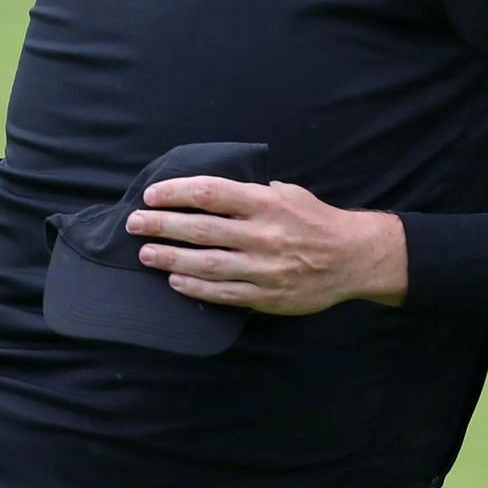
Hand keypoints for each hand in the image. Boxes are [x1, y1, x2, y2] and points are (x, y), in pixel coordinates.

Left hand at [124, 176, 407, 314]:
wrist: (353, 258)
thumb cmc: (317, 220)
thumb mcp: (288, 193)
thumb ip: (253, 192)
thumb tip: (211, 191)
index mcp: (266, 203)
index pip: (210, 193)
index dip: (176, 192)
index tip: (152, 195)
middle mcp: (263, 234)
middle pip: (201, 228)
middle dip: (162, 224)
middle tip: (134, 223)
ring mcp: (264, 268)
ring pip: (207, 263)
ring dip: (171, 257)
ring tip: (146, 253)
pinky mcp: (267, 295)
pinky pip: (223, 293)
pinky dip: (195, 287)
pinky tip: (175, 281)